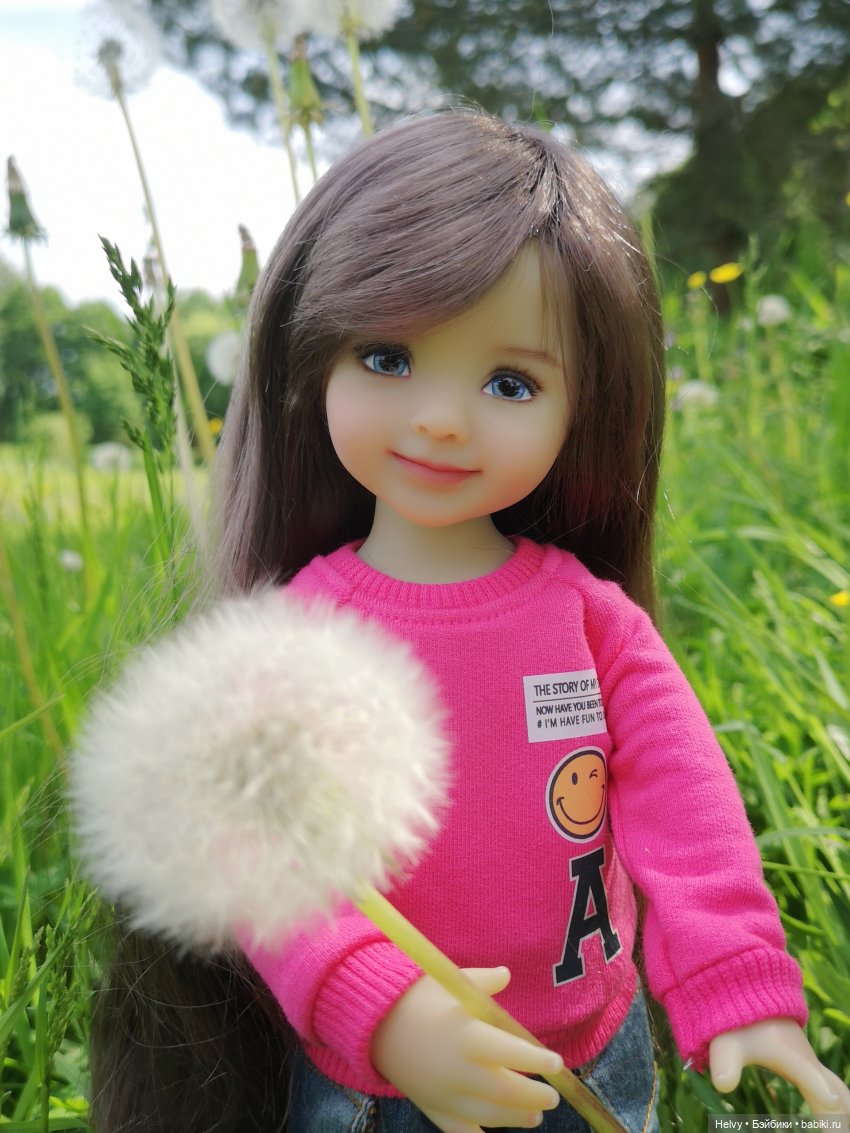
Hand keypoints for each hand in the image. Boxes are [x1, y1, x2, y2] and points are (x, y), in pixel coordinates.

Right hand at [371, 967, 562, 1132]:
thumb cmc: (418, 997)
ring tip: (535, 1115)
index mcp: (466, 1035)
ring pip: (490, 1114)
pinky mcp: (432, 1108)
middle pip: (505, 1090)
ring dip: (517, 1117)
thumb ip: (483, 982)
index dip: (535, 1060)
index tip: (556, 1064)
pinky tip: (496, 1131)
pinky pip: (461, 1131)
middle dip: (533, 1095)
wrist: (374, 1023)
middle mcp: (458, 1070)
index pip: (510, 1052)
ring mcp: (445, 1094)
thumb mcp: (450, 982)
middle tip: (552, 1096)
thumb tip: (506, 974)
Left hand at [710, 1019, 849, 1128]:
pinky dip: (841, 1104)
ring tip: (842, 1128)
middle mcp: (808, 1062)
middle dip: (840, 1115)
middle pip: (835, 1091)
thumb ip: (725, 1062)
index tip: (831, 1102)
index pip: (811, 1078)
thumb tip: (722, 1085)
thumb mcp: (728, 1043)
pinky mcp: (808, 1065)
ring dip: (844, 1111)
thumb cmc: (739, 1022)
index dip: (820, 1091)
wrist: (752, 994)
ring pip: (837, 1088)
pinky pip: (832, 1087)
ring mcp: (811, 1063)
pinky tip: (840, 1114)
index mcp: (792, 1058)